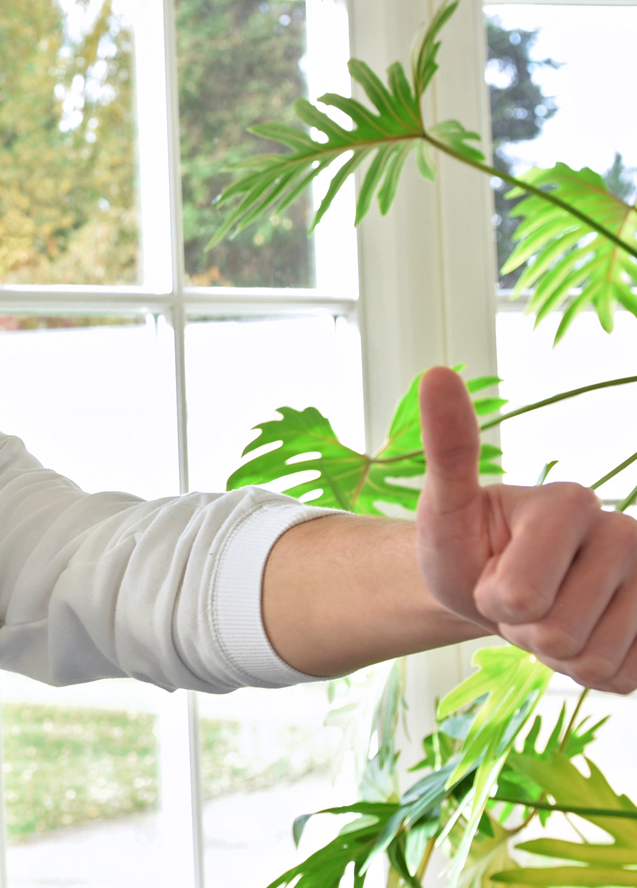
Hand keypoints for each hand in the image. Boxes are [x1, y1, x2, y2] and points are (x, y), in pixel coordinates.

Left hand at [416, 366, 636, 692]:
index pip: (521, 596)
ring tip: (545, 616)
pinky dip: (588, 674)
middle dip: (522, 629)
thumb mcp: (443, 505)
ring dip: (554, 655)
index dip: (493, 598)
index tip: (493, 571)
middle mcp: (629, 533)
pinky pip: (625, 679)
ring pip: (593, 662)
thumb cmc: (467, 546)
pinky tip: (581, 638)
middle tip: (517, 600)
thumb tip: (434, 373)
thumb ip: (448, 447)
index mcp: (572, 502)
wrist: (494, 588)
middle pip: (559, 633)